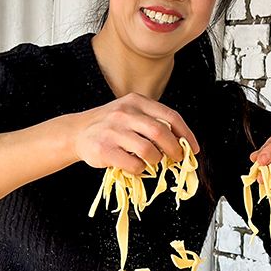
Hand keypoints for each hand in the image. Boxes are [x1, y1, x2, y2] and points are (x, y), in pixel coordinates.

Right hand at [65, 93, 201, 175]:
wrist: (77, 132)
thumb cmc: (109, 126)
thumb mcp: (129, 113)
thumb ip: (152, 122)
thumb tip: (181, 143)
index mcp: (136, 101)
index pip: (169, 116)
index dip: (186, 134)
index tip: (193, 148)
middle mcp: (125, 113)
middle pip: (161, 132)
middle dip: (175, 149)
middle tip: (177, 159)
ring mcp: (113, 131)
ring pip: (148, 150)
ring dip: (156, 161)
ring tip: (153, 162)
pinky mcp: (105, 150)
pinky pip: (133, 164)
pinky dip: (140, 170)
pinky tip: (136, 167)